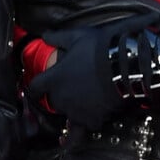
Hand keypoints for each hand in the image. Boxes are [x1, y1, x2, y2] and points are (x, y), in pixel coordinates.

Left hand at [27, 12, 159, 129]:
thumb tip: (45, 35)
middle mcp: (62, 98)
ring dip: (73, 107)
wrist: (125, 65)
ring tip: (84, 98)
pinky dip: (89, 119)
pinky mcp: (93, 120)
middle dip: (59, 94)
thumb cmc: (99, 50)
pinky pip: (86, 124)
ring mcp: (76, 111)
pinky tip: (95, 110)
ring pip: (68, 113)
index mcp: (54, 79)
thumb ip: (58, 37)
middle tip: (71, 85)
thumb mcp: (77, 37)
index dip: (36, 87)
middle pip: (53, 101)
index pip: (35, 88)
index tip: (38, 87)